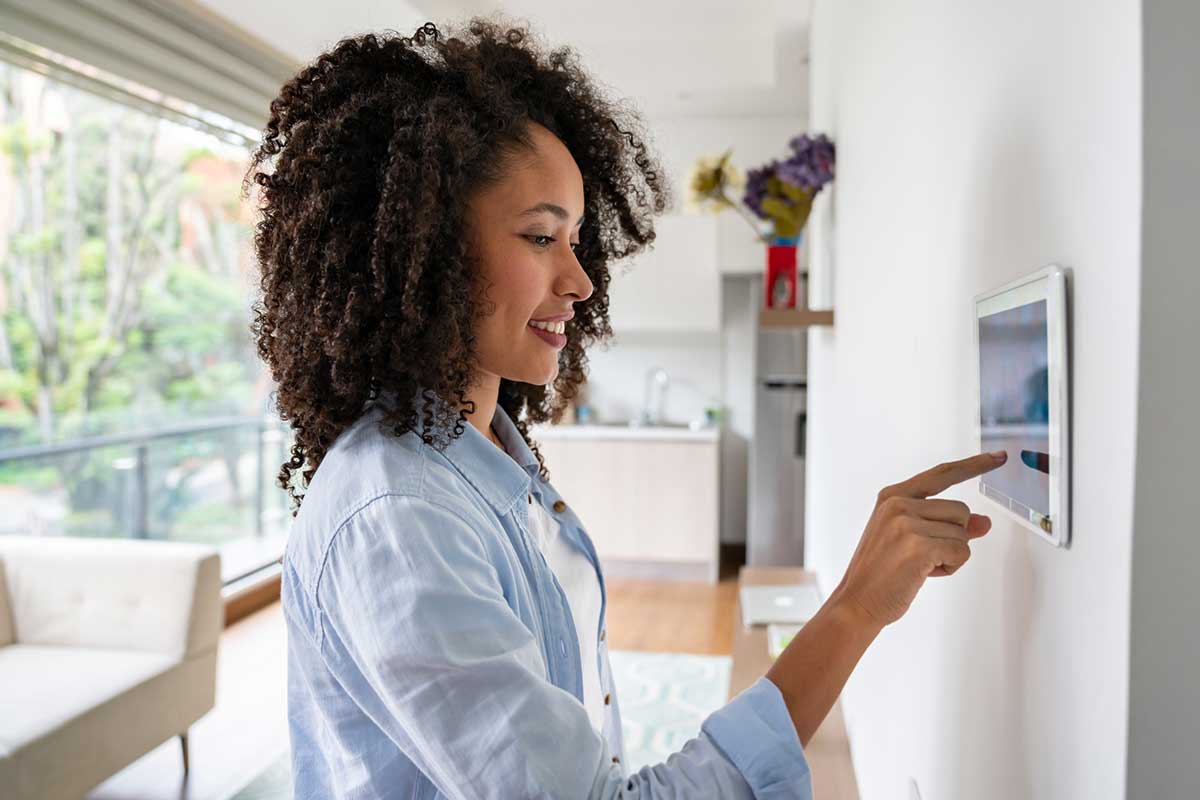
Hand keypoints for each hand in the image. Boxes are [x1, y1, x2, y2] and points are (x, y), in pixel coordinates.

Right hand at [830, 451, 1007, 628]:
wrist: (856, 602)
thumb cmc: (881, 573)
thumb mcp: (911, 539)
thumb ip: (945, 525)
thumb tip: (984, 522)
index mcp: (893, 496)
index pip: (942, 474)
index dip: (974, 465)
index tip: (999, 456)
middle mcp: (898, 503)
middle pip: (960, 511)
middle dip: (953, 537)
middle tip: (921, 556)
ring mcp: (907, 523)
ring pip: (963, 533)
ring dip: (951, 554)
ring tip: (919, 565)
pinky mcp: (918, 545)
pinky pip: (961, 552)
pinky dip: (950, 567)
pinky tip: (923, 574)